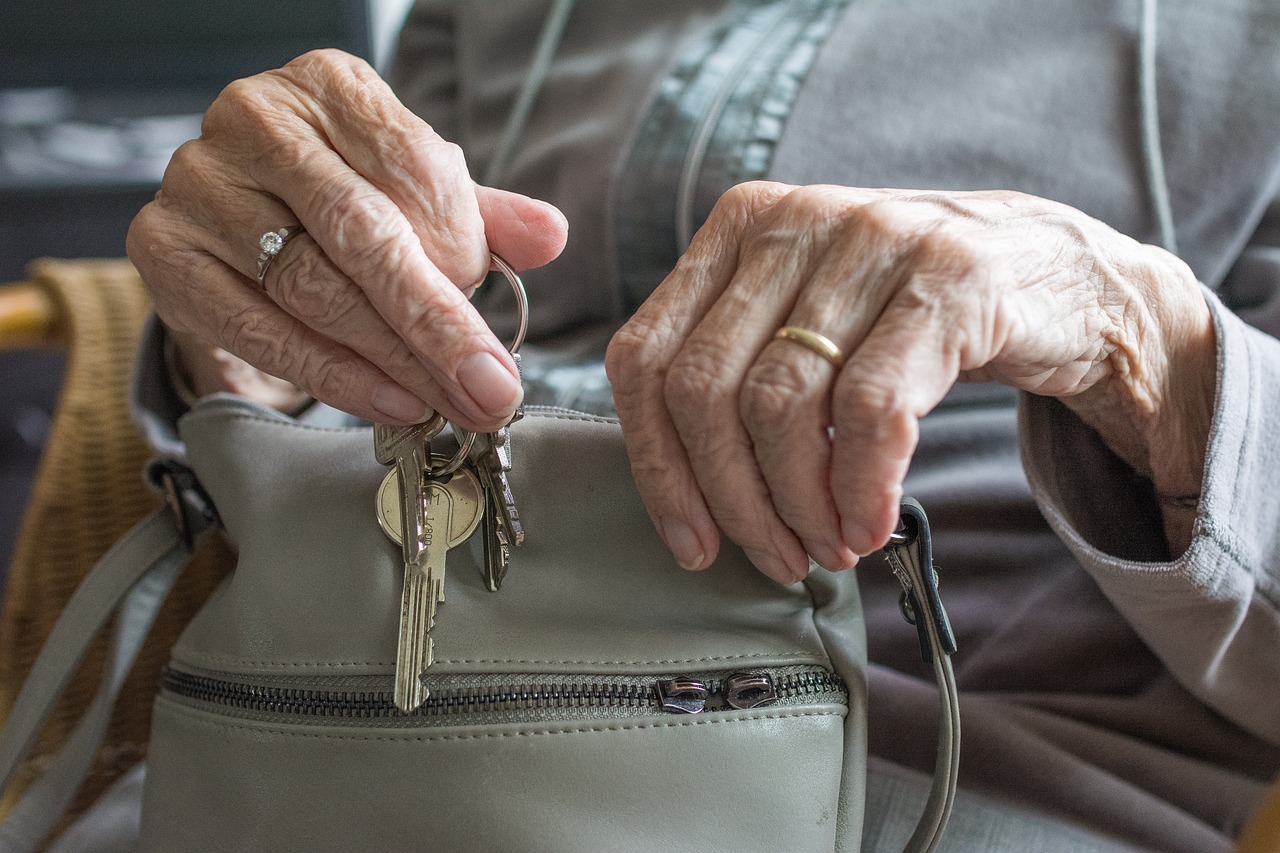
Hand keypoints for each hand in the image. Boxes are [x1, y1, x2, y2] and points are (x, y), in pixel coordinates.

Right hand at [128, 50, 567, 429]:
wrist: (240, 212)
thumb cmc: (343, 197)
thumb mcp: (419, 195)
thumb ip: (483, 216)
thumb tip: (548, 235)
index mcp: (332, 87)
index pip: (412, 167)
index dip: (461, 252)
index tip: (499, 324)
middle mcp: (257, 120)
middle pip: (362, 235)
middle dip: (437, 325)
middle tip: (489, 390)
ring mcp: (201, 183)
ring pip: (311, 288)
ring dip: (391, 360)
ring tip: (447, 403)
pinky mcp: (164, 248)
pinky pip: (257, 328)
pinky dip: (331, 374)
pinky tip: (387, 400)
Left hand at [606, 182, 1215, 581]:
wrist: (1066, 280)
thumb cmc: (916, 318)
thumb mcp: (812, 321)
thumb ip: (740, 369)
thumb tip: (681, 492)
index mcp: (741, 227)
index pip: (646, 356)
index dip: (658, 465)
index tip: (691, 541)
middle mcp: (796, 220)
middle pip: (705, 390)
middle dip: (734, 500)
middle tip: (778, 558)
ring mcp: (874, 240)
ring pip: (780, 403)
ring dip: (799, 504)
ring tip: (829, 548)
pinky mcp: (951, 279)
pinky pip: (871, 408)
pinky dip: (862, 486)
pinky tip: (871, 525)